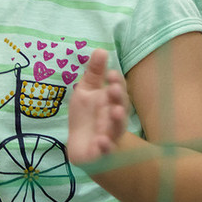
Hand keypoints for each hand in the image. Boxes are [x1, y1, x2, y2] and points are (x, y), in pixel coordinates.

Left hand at [67, 49, 127, 165]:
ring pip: (117, 128)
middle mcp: (114, 118)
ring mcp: (110, 135)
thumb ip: (94, 72)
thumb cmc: (86, 115)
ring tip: (115, 112)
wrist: (80, 145)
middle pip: (121, 107)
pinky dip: (105, 146)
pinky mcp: (102, 152)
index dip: (116, 82)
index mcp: (111, 101)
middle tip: (114, 89)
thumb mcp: (86, 90)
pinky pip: (106, 150)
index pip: (118, 90)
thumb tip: (101, 49)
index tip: (110, 74)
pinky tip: (101, 141)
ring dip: (117, 121)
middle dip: (119, 98)